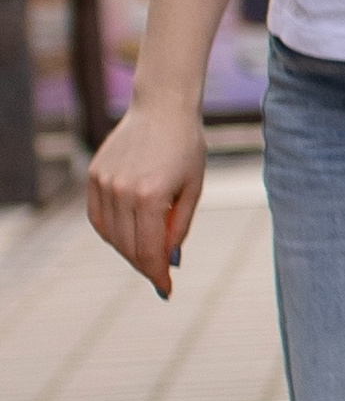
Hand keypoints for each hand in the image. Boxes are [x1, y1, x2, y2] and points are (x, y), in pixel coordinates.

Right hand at [88, 99, 207, 301]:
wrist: (163, 109)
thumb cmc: (187, 149)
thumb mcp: (193, 190)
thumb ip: (178, 227)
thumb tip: (167, 259)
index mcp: (150, 197)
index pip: (149, 251)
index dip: (157, 275)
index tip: (166, 291)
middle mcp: (122, 192)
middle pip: (128, 247)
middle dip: (145, 266)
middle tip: (159, 274)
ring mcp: (104, 183)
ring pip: (111, 235)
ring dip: (128, 250)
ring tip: (147, 253)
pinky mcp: (95, 175)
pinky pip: (98, 217)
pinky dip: (110, 232)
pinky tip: (126, 235)